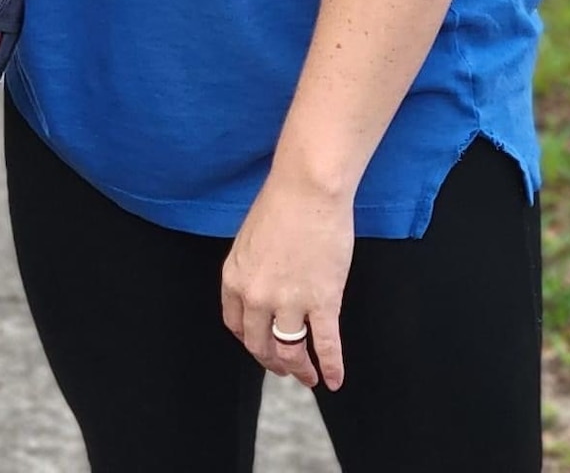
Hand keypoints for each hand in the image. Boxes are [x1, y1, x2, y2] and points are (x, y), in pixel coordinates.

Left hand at [220, 167, 354, 390]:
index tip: (262, 347)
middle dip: (273, 362)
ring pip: (290, 351)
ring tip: (309, 377)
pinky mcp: (322, 302)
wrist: (308, 189)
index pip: (237, 325)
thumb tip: (263, 287)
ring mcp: (289, 302)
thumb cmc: (281, 203)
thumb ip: (251, 269)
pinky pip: (326, 345)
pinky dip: (331, 366)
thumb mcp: (250, 239)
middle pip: (260, 345)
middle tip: (286, 368)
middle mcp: (257, 297)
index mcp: (235, 278)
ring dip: (300, 370)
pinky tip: (334, 379)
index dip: (250, 341)